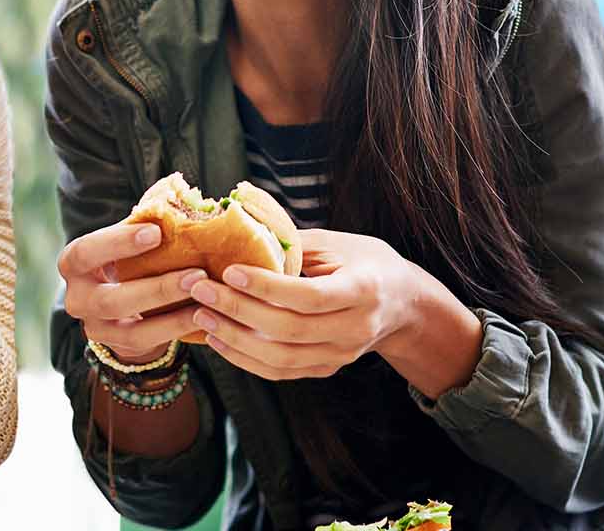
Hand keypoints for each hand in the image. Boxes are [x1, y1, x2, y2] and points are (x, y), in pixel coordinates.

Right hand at [59, 222, 206, 363]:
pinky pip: (147, 342)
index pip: (86, 252)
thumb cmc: (128, 258)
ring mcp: (95, 328)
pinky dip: (176, 329)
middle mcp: (76, 299)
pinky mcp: (116, 347)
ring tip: (205, 297)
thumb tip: (178, 199)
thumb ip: (144, 224)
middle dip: (157, 289)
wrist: (121, 302)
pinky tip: (202, 316)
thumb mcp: (127, 240)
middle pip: (109, 300)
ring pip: (131, 328)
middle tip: (196, 274)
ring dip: (172, 314)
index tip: (156, 232)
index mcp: (74, 263)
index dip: (118, 243)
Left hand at [182, 227, 435, 383]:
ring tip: (201, 318)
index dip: (267, 287)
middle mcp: (355, 329)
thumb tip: (241, 232)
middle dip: (239, 311)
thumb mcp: (339, 243)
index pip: (309, 296)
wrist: (402, 304)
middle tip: (201, 291)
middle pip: (290, 330)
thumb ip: (294, 244)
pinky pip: (281, 372)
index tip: (230, 271)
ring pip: (282, 359)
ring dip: (236, 340)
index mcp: (363, 291)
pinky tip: (219, 340)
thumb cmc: (366, 262)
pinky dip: (246, 359)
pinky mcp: (327, 369)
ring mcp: (341, 355)